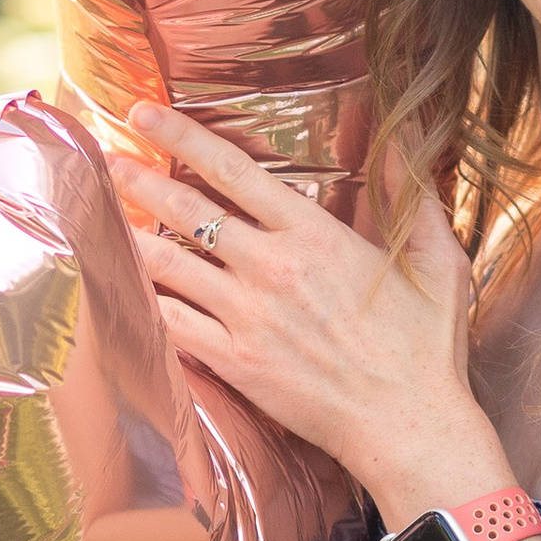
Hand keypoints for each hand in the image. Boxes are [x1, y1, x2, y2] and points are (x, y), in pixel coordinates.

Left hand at [113, 104, 498, 516]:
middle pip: (188, 210)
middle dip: (141, 179)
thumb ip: (413, 195)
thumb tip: (404, 136)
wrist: (409, 426)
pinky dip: (143, 300)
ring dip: (131, 233)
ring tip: (102, 213)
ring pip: (169, 263)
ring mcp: (248, 317)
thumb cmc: (426, 349)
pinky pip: (172, 324)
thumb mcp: (438, 260)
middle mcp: (272, 268)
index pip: (234, 171)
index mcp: (316, 235)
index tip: (147, 114)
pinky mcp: (235, 363)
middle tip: (108, 158)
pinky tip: (122, 283)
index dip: (182, 137)